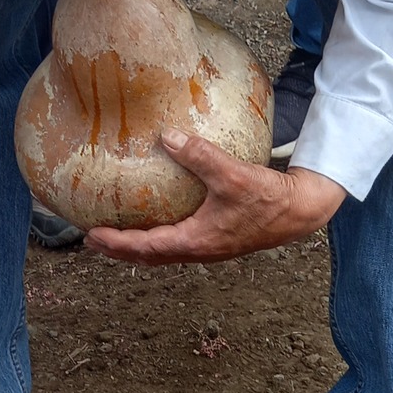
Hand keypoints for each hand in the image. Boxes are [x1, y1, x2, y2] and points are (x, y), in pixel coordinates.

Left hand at [85, 130, 345, 264]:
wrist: (299, 212)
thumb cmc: (269, 198)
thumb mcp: (232, 174)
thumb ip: (199, 155)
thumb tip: (166, 136)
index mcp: (196, 241)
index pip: (146, 247)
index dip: (117, 243)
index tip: (92, 235)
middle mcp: (198, 250)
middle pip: (149, 257)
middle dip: (119, 250)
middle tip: (92, 240)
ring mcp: (208, 247)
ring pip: (163, 254)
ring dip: (137, 248)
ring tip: (116, 236)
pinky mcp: (216, 240)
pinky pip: (176, 245)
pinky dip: (157, 240)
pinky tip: (155, 222)